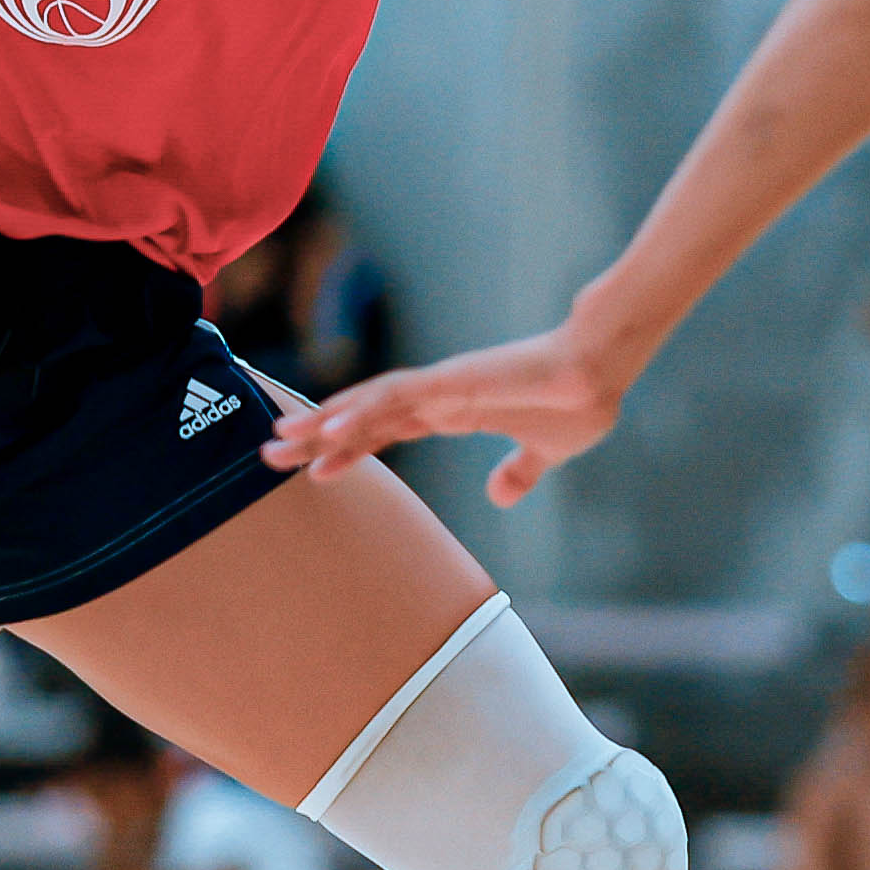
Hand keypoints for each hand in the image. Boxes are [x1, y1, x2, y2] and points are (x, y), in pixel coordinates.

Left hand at [266, 321, 633, 506]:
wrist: (601, 375)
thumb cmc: (578, 405)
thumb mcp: (542, 453)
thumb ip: (518, 471)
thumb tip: (499, 493)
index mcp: (450, 412)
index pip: (385, 432)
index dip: (347, 450)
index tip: (310, 470)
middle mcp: (435, 397)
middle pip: (362, 419)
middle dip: (315, 438)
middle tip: (268, 456)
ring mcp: (441, 387)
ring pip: (368, 406)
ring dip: (323, 424)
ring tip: (280, 443)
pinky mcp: (454, 381)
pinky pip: (398, 395)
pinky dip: (361, 409)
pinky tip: (330, 424)